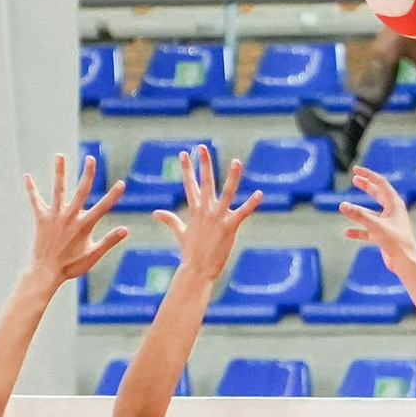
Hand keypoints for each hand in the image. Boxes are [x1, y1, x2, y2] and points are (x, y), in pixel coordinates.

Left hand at [23, 154, 128, 287]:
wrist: (46, 272)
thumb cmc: (71, 266)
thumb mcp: (93, 255)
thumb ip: (109, 241)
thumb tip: (126, 230)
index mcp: (84, 226)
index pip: (102, 207)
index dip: (113, 196)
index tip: (122, 183)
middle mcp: (70, 217)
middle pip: (81, 191)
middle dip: (87, 174)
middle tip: (91, 158)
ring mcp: (55, 217)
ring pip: (58, 190)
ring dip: (59, 172)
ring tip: (60, 155)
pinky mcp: (41, 219)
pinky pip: (36, 201)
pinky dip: (31, 189)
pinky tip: (27, 176)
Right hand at [151, 146, 258, 279]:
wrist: (197, 270)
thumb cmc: (190, 252)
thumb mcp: (180, 232)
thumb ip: (169, 220)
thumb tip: (155, 212)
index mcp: (195, 210)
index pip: (189, 184)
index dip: (186, 168)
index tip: (184, 153)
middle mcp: (205, 211)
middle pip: (204, 182)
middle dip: (204, 164)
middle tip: (202, 147)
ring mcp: (217, 218)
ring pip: (226, 193)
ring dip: (232, 177)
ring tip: (236, 161)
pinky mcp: (229, 227)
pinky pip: (242, 213)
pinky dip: (251, 204)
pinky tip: (260, 193)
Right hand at [337, 167, 415, 274]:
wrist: (406, 262)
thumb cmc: (396, 242)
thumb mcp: (375, 226)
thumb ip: (358, 215)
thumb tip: (342, 205)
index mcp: (395, 204)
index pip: (381, 183)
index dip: (368, 175)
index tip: (356, 170)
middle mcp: (392, 212)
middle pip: (378, 194)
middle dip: (366, 186)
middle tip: (355, 179)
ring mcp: (388, 224)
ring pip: (370, 213)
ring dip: (358, 209)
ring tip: (345, 205)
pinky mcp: (383, 236)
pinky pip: (368, 230)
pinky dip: (358, 230)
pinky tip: (347, 232)